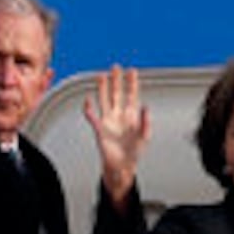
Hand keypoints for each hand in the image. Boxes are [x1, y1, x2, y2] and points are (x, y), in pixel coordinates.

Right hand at [83, 64, 149, 200]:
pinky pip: (92, 117)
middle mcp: (119, 115)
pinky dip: (89, 109)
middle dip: (116, 80)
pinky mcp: (99, 129)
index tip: (132, 71)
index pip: (132, 95)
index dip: (132, 83)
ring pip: (104, 100)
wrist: (122, 166)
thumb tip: (146, 107)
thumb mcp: (144, 137)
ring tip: (100, 76)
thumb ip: (146, 122)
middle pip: (117, 93)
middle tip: (115, 67)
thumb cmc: (134, 152)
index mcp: (132, 116)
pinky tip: (87, 100)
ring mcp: (108, 120)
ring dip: (102, 88)